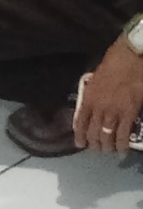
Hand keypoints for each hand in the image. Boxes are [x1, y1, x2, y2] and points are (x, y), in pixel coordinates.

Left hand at [74, 37, 142, 152]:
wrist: (130, 57)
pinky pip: (123, 133)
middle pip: (92, 132)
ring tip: (108, 151)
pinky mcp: (129, 113)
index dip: (79, 135)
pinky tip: (121, 149)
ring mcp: (113, 111)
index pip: (79, 122)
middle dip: (94, 143)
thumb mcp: (95, 79)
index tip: (80, 143)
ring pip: (106, 135)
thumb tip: (93, 102)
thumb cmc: (113, 63)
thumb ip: (93, 93)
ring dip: (107, 146)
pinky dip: (121, 144)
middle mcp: (97, 108)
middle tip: (97, 149)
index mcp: (88, 99)